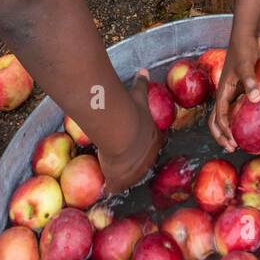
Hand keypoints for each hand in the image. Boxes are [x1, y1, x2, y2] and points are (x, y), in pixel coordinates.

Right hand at [97, 73, 162, 192]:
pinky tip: (105, 188)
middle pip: (142, 162)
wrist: (121, 130)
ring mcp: (134, 172)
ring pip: (129, 176)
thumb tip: (143, 71)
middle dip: (134, 161)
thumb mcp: (139, 96)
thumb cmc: (132, 112)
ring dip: (122, 174)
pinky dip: (110, 187)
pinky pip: (114, 187)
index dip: (144, 142)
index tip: (135, 140)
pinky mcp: (119, 180)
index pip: (153, 143)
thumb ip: (141, 84)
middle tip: (123, 158)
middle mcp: (147, 158)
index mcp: (154, 139)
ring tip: (113, 174)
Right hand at [209, 32, 259, 150]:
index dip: (224, 132)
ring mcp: (234, 90)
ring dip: (230, 128)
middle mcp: (226, 93)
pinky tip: (255, 120)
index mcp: (222, 90)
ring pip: (227, 114)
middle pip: (217, 119)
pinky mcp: (243, 86)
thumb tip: (256, 99)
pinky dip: (243, 116)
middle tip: (233, 148)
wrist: (247, 33)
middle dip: (222, 135)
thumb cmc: (243, 47)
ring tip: (241, 140)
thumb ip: (250, 81)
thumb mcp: (246, 65)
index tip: (234, 143)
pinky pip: (240, 105)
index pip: (219, 117)